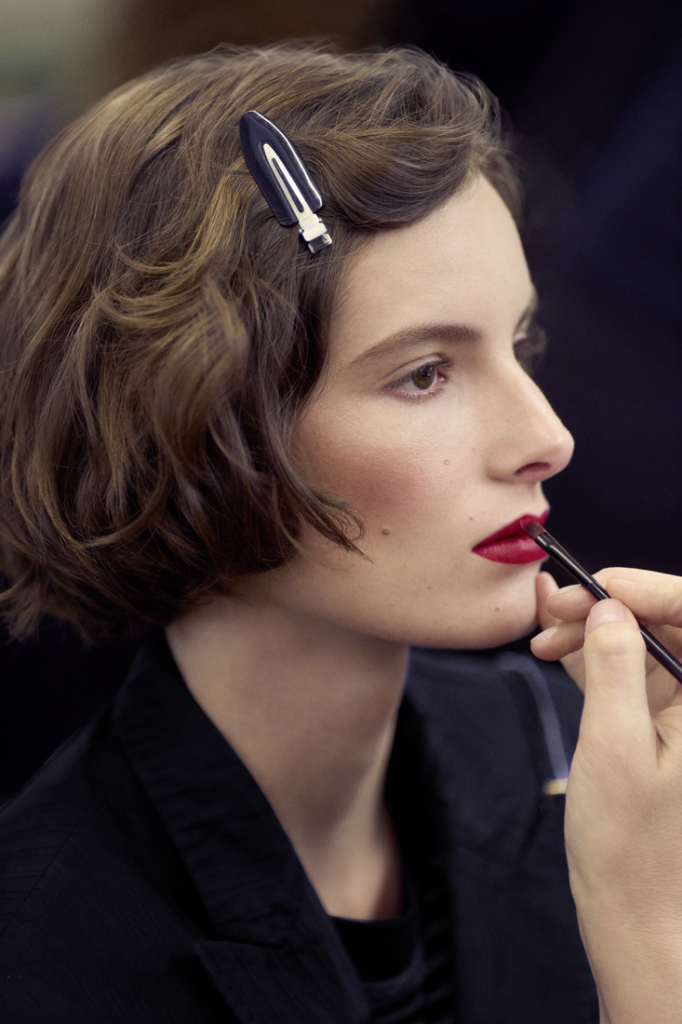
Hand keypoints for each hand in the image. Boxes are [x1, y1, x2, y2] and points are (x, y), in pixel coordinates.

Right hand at [532, 569, 681, 1021]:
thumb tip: (609, 609)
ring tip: (545, 632)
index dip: (649, 590)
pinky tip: (558, 652)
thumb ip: (615, 670)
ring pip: (642, 644)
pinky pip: (629, 673)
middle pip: (667, 627)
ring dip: (595, 630)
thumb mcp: (613, 748)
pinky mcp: (658, 726)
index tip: (596, 586)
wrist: (630, 908)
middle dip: (611, 607)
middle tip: (554, 609)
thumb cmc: (629, 844)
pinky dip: (593, 657)